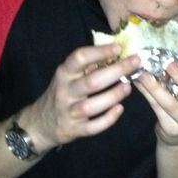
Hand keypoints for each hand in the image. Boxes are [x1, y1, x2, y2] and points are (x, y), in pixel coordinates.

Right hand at [24, 43, 139, 148]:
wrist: (42, 123)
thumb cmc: (62, 94)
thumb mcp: (68, 76)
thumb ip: (87, 66)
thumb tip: (114, 53)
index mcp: (64, 74)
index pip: (79, 58)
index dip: (100, 52)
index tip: (118, 47)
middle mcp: (65, 91)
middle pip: (91, 81)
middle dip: (116, 71)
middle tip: (135, 63)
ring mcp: (69, 112)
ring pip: (92, 105)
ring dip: (113, 95)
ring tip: (128, 87)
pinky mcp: (74, 129)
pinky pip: (93, 126)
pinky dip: (108, 119)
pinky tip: (120, 109)